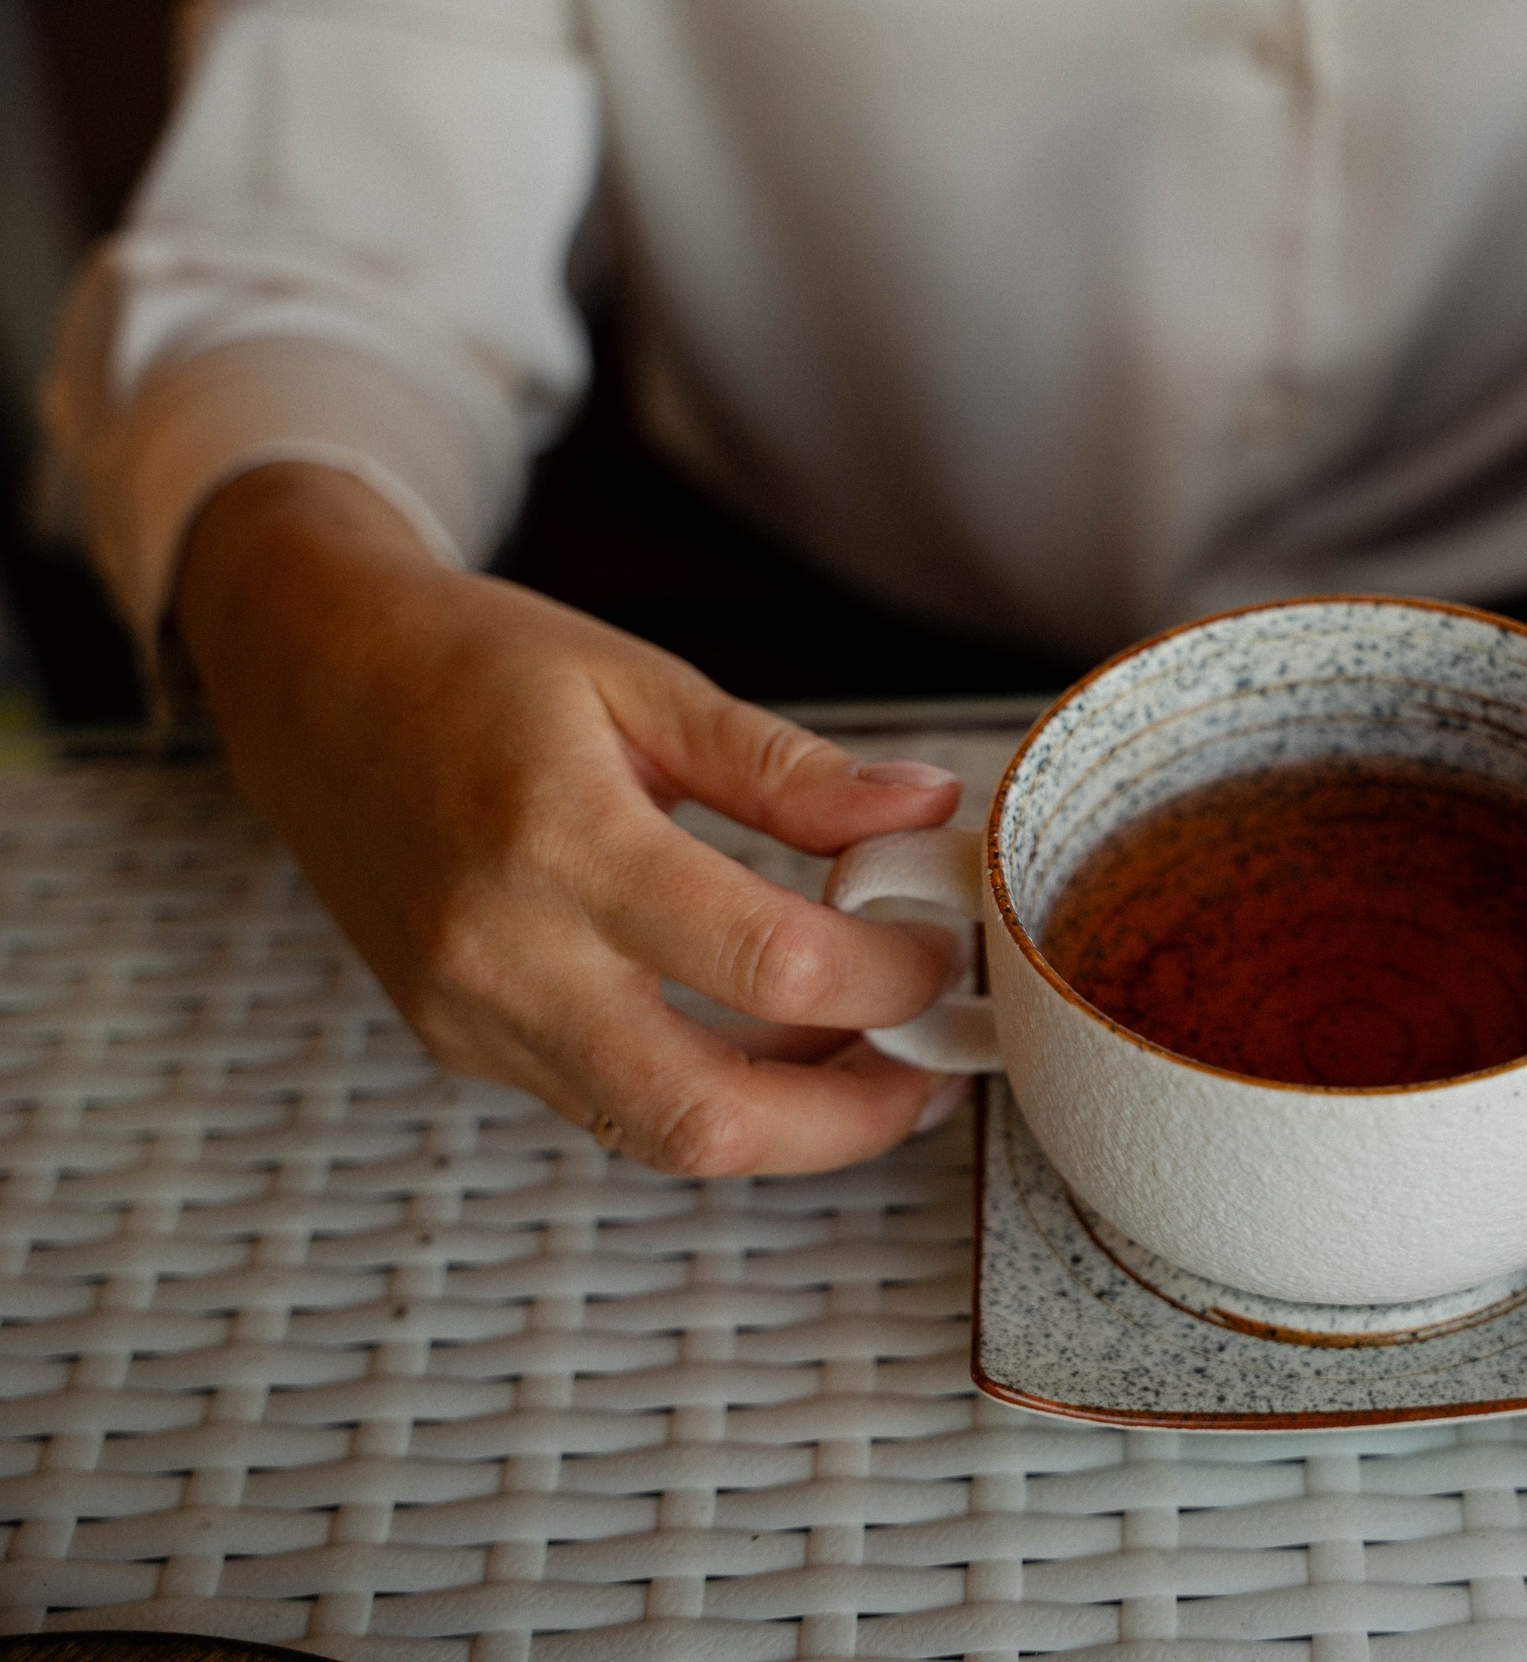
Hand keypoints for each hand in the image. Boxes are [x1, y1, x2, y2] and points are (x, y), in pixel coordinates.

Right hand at [176, 464, 971, 1174]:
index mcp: (563, 841)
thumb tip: (925, 809)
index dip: (887, 975)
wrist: (311, 682)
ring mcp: (472, 1016)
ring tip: (875, 1056)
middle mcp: (505, 954)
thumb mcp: (643, 682)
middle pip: (709, 1115)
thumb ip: (789, 768)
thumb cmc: (474, 667)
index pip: (768, 962)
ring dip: (790, 1121)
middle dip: (852, 1118)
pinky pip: (610, 1103)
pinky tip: (773, 1039)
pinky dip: (710, 1091)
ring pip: (660, 1133)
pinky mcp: (461, 1043)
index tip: (941, 947)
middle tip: (934, 1066)